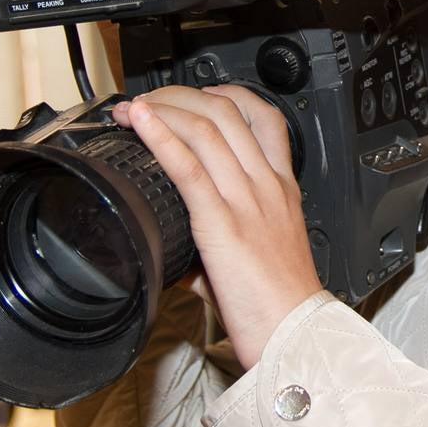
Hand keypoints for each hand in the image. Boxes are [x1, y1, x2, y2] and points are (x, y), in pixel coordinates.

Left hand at [111, 84, 322, 368]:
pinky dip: (161, 137)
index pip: (265, 117)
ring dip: (163, 110)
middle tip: (148, 102)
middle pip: (228, 112)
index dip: (227, 94)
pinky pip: (189, 168)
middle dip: (180, 96)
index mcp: (281, 188)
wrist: (294, 332)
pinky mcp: (224, 223)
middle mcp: (266, 185)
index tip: (195, 96)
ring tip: (133, 109)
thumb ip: (217, 242)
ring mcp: (247, 200)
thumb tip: (176, 248)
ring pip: (207, 129)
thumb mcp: (255, 255)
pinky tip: (140, 124)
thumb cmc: (278, 303)